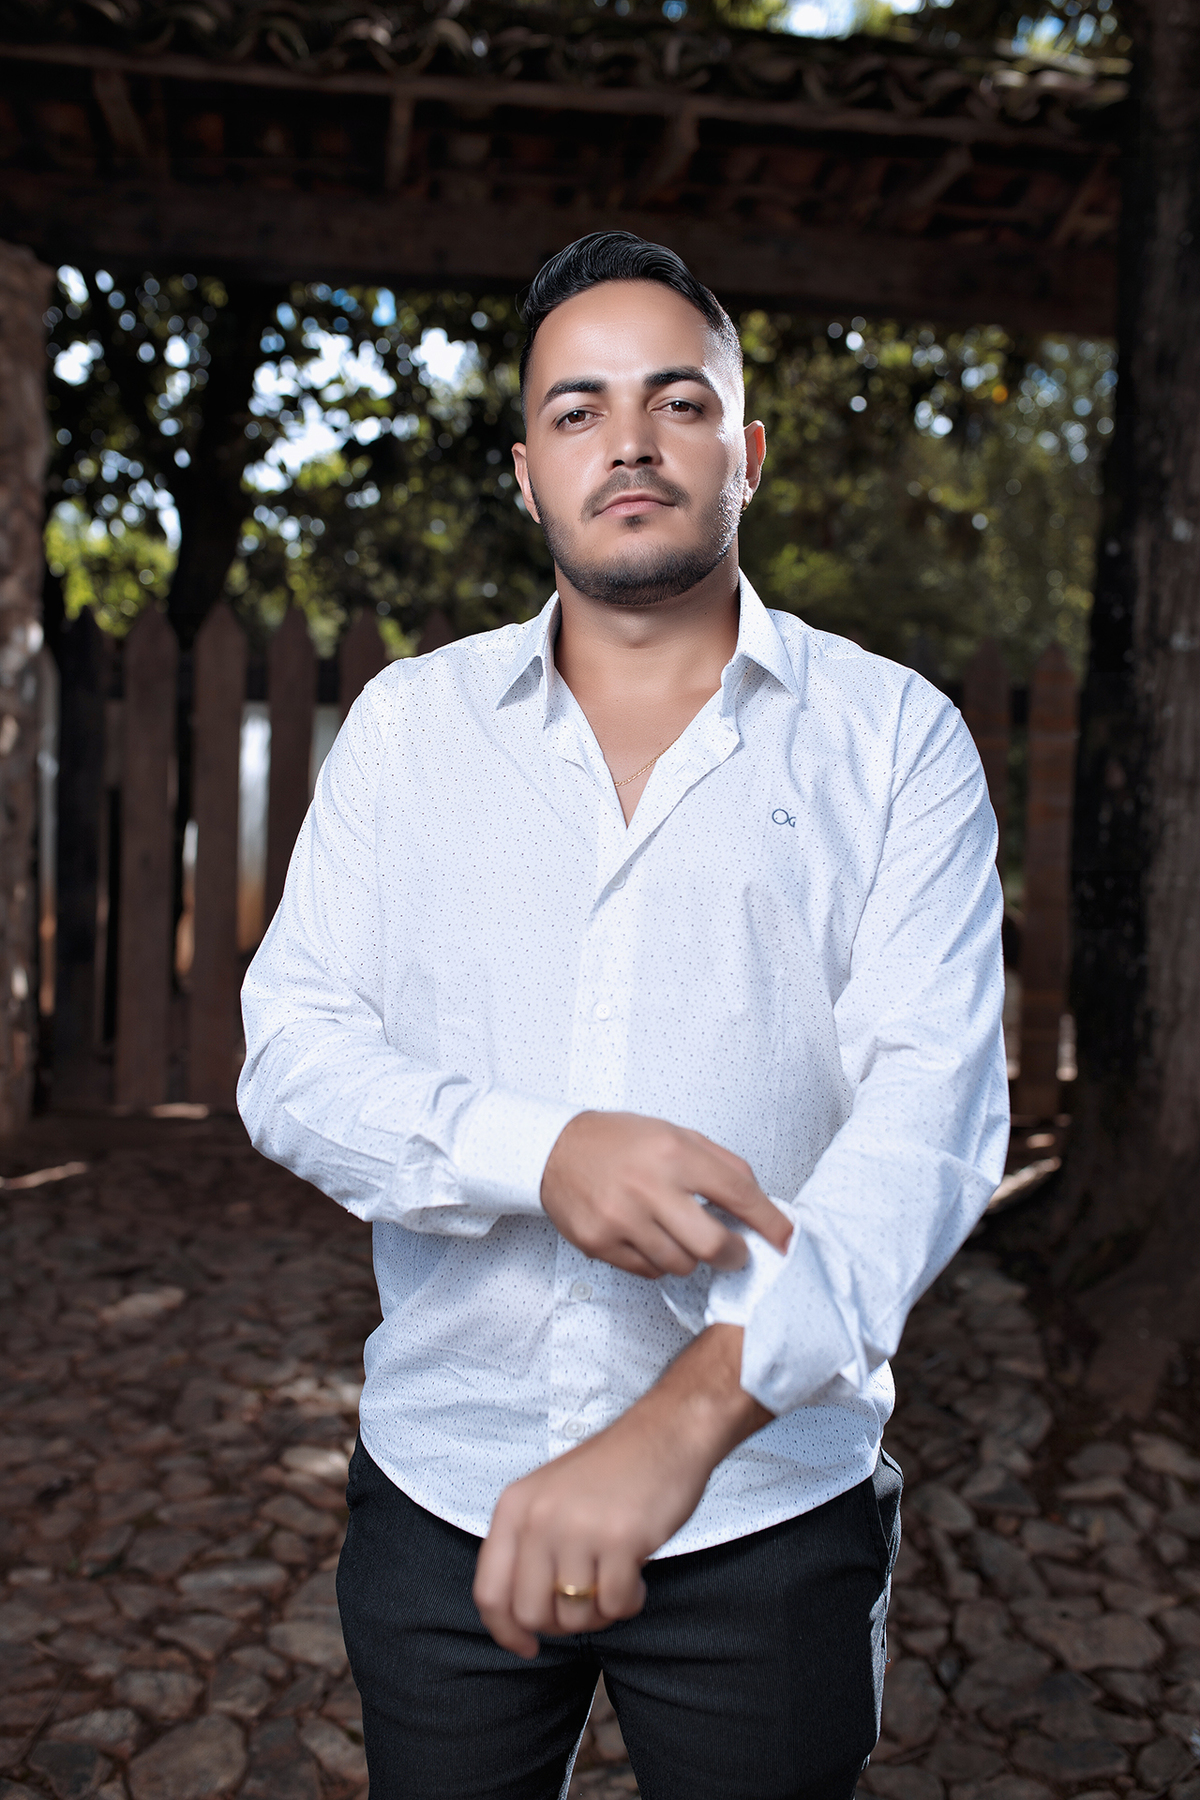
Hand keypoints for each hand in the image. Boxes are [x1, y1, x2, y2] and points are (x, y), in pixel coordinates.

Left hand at [473, 1325, 770, 1656]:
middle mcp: (539, 1517)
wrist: (666, 1432)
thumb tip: (518, 1619)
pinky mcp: (620, 1538)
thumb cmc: (612, 1473)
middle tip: (587, 1603)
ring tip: (615, 1580)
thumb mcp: (550, 1498)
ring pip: (574, 1616)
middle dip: (561, 1624)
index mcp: (514, 1506)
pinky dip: (629, 1602)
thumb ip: (528, 1547)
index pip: (489, 1591)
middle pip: (530, 1613)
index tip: (526, 1647)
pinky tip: (638, 1574)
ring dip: (600, 1612)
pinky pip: (615, 1606)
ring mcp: (578, 1528)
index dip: (505, 1631)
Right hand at [540, 1111, 791, 1278]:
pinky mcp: (600, 1243)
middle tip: (735, 1252)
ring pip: (681, 1265)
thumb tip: (759, 1204)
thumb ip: (721, 1165)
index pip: (739, 1194)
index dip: (770, 1223)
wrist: (556, 1150)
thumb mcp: (676, 1134)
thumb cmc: (623, 1142)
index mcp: (675, 1153)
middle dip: (734, 1256)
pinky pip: (648, 1272)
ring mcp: (621, 1219)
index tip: (785, 1239)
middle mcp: (649, 1186)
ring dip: (691, 1258)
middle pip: (713, 1246)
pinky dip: (658, 1262)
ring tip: (678, 1234)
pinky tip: (647, 1237)